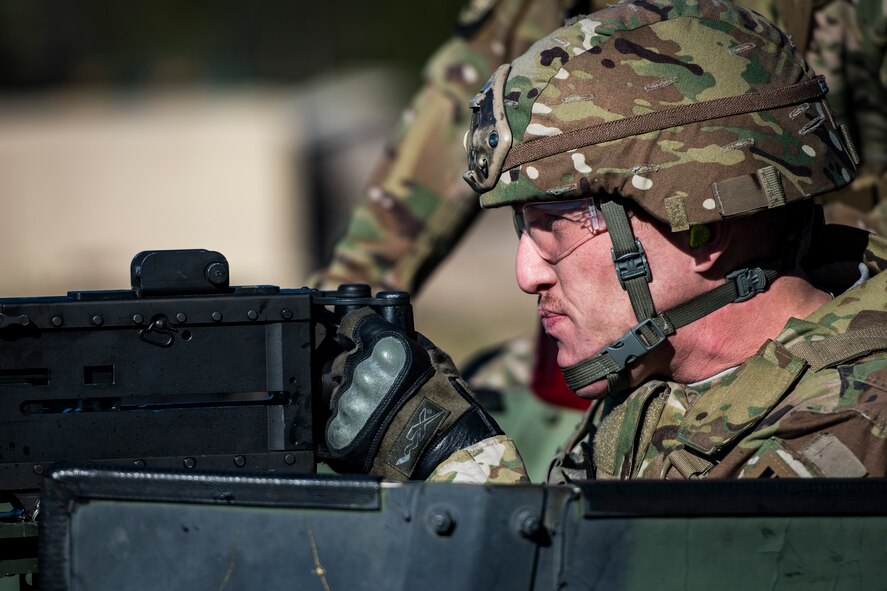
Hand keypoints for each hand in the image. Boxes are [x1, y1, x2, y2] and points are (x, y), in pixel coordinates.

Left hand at [322, 308, 501, 479]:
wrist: (448, 453)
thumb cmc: (449, 406)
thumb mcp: (438, 360)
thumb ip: (410, 343)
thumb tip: (395, 333)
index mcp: (385, 348)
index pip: (352, 325)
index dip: (354, 333)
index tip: (356, 339)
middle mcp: (363, 371)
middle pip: (342, 363)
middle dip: (356, 374)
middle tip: (380, 391)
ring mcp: (349, 403)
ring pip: (339, 395)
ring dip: (354, 402)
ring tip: (380, 418)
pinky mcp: (340, 434)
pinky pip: (337, 424)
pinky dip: (350, 428)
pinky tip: (372, 434)